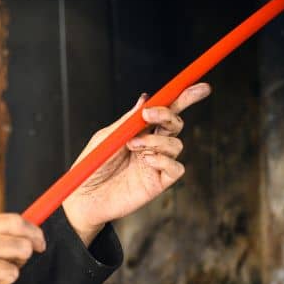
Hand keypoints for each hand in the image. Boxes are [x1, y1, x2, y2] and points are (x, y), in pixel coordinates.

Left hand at [62, 83, 210, 244]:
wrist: (84, 196)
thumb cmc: (92, 165)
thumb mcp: (107, 137)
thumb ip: (128, 121)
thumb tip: (146, 99)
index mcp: (140, 130)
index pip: (166, 110)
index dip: (184, 97)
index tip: (199, 87)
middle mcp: (152, 145)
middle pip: (176, 124)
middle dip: (169, 115)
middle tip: (148, 116)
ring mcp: (157, 163)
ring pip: (176, 144)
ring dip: (156, 141)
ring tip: (133, 146)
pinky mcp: (159, 183)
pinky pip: (176, 168)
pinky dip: (164, 160)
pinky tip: (146, 161)